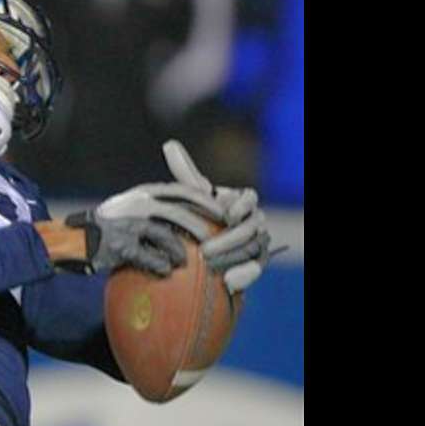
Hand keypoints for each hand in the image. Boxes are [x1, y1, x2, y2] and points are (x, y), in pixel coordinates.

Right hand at [68, 184, 210, 275]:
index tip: (222, 213)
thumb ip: (157, 208)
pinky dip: (159, 264)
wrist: (74, 239)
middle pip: (179, 211)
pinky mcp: (119, 245)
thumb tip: (190, 215)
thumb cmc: (109, 226)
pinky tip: (167, 271)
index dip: (205, 201)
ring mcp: (128, 223)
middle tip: (217, 239)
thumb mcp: (133, 208)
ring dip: (182, 248)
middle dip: (202, 225)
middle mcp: (137, 203)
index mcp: (144, 192)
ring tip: (190, 261)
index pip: (182, 190)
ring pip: (165, 233)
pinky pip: (146, 256)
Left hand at [160, 139, 272, 292]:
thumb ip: (186, 175)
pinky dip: (244, 274)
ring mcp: (255, 242)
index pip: (249, 198)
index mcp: (241, 202)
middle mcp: (253, 221)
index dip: (240, 205)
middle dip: (230, 237)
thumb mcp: (190, 197)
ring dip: (233, 256)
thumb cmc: (196, 217)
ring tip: (210, 264)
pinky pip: (255, 268)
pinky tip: (229, 281)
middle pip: (252, 226)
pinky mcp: (252, 264)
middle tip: (206, 249)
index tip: (226, 214)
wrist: (198, 250)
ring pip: (254, 247)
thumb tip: (169, 144)